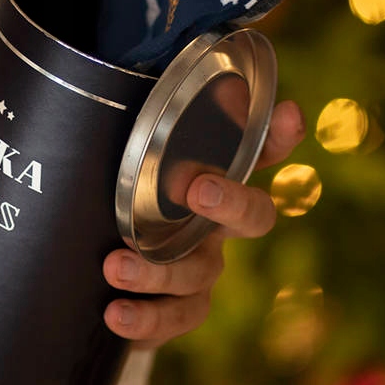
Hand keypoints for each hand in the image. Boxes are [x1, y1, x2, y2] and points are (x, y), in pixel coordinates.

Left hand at [101, 99, 305, 347]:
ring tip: (114, 265)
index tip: (288, 112)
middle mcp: (216, 223)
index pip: (255, 148)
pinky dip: (146, 320)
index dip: (278, 132)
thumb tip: (102, 64)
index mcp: (210, 177)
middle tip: (196, 189)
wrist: (96, 265)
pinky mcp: (175, 309)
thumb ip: (123, 116)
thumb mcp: (117, 152)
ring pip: (201, 273)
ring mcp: (201, 267)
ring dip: (159, 269)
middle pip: (253, 215)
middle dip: (232, 201)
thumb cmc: (117, 190)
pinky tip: (114, 313)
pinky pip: (175, 318)